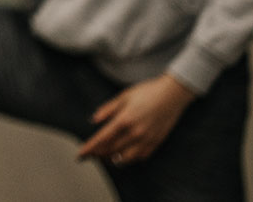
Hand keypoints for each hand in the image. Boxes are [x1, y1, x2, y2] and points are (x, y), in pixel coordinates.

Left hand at [77, 74, 196, 165]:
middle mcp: (135, 133)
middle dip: (98, 155)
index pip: (102, 139)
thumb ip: (107, 109)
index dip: (89, 148)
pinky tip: (124, 157)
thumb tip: (94, 120)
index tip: (80, 155)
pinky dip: (130, 159)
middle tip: (91, 155)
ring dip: (112, 159)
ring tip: (105, 157)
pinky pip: (141, 157)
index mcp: (124, 120)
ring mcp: (146, 139)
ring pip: (126, 158)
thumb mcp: (123, 96)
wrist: (172, 94)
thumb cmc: (147, 92)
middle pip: (111, 150)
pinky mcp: (156, 142)